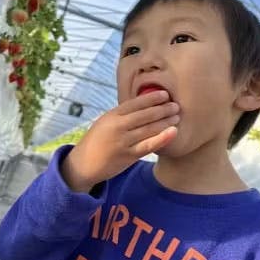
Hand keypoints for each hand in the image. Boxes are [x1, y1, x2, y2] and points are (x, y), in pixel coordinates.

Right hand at [60, 90, 179, 192]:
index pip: (135, 103)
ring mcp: (123, 141)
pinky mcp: (128, 156)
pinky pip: (149, 145)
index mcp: (111, 115)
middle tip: (176, 105)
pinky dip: (162, 138)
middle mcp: (117, 126)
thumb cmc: (96, 142)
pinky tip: (173, 132)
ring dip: (166, 121)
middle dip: (163, 109)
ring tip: (177, 116)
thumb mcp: (104, 123)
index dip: (151, 98)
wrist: (83, 165)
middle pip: (145, 115)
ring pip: (149, 128)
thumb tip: (143, 106)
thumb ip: (121, 116)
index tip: (165, 94)